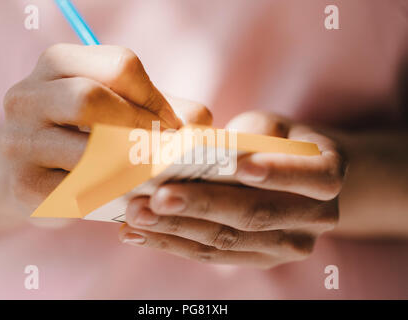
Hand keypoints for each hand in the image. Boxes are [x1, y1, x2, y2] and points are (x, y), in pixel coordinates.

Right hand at [2, 44, 210, 210]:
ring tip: (154, 175)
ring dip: (131, 167)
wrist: (32, 169)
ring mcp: (18, 142)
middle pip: (91, 100)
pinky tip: (127, 194)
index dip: (155, 98)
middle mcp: (27, 96)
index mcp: (58, 63)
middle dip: (140, 129)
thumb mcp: (119, 107)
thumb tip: (198, 128)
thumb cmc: (88, 133)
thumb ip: (163, 109)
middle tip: (165, 153)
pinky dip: (113, 194)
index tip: (172, 125)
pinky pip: (80, 192)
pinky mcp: (24, 187)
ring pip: (87, 152)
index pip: (119, 65)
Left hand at [120, 111, 346, 268]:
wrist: (297, 179)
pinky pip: (213, 256)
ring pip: (228, 241)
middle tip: (157, 196)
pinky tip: (140, 233)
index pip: (312, 177)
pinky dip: (174, 244)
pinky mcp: (257, 259)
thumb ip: (249, 137)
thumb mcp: (272, 126)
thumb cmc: (280, 142)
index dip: (278, 173)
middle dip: (202, 205)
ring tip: (137, 215)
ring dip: (177, 230)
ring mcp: (286, 246)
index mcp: (327, 175)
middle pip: (256, 215)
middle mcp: (316, 219)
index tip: (240, 167)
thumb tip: (204, 150)